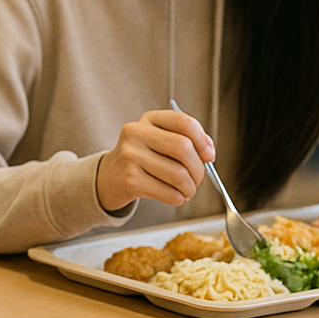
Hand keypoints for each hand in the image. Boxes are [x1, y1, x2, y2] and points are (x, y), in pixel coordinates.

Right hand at [96, 109, 213, 211]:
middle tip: (198, 178)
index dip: (203, 140)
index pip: (184, 122)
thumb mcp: (159, 139)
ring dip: (190, 188)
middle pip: (183, 148)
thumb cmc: (143, 158)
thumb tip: (208, 152)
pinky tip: (174, 196)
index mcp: (148, 119)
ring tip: (186, 190)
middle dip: (198, 168)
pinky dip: (178, 198)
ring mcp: (130, 156)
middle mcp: (136, 133)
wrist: (110, 177)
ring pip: (178, 175)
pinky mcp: (130, 180)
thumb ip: (185, 139)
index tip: (209, 155)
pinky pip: (169, 193)